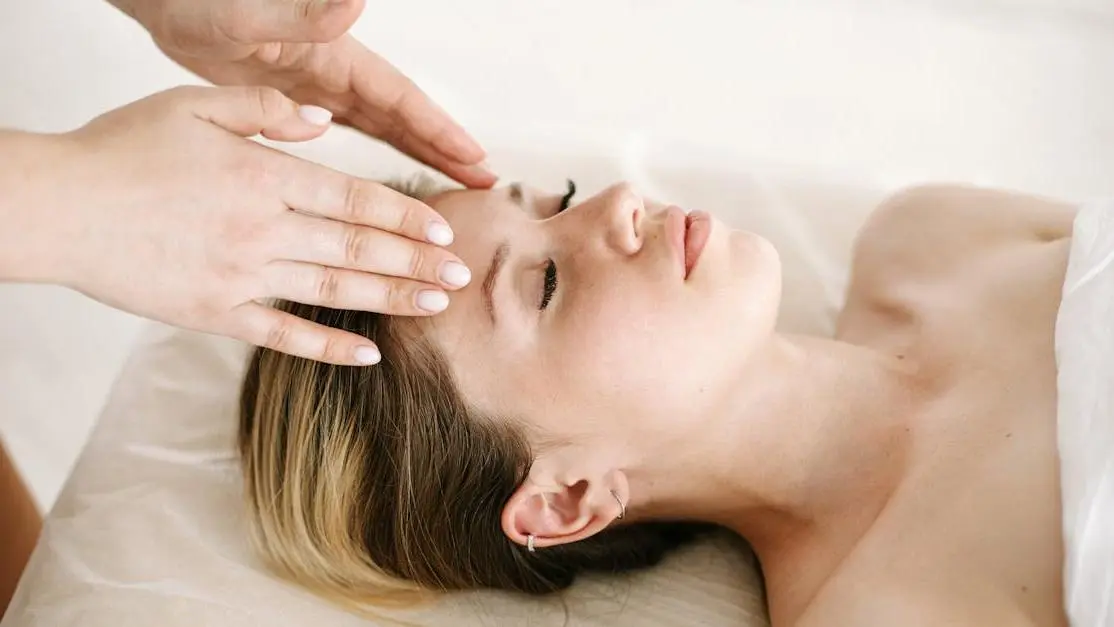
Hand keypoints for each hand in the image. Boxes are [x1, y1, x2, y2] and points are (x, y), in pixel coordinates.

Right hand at [43, 85, 473, 364]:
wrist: (59, 209)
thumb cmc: (122, 151)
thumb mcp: (194, 105)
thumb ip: (266, 112)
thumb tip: (324, 121)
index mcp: (263, 177)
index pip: (355, 199)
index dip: (405, 216)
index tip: (444, 230)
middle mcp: (263, 229)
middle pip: (357, 249)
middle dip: (417, 263)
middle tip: (462, 278)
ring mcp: (241, 277)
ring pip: (334, 292)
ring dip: (391, 300)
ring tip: (435, 306)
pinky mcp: (216, 314)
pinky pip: (283, 335)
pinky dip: (328, 346)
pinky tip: (367, 355)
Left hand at [111, 0, 496, 188]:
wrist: (168, 7)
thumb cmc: (204, 5)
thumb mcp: (252, 15)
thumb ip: (307, 13)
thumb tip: (357, 0)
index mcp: (336, 56)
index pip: (401, 98)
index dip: (440, 129)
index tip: (475, 156)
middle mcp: (338, 73)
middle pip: (406, 118)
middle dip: (446, 149)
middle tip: (485, 181)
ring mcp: (323, 88)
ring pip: (386, 129)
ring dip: (422, 156)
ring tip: (458, 184)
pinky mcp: (302, 102)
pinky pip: (356, 133)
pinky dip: (381, 153)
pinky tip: (392, 177)